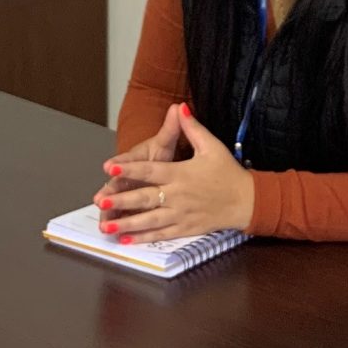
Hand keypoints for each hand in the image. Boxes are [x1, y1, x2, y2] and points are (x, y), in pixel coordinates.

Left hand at [92, 105, 253, 242]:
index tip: (109, 166)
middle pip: (145, 198)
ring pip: (150, 220)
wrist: (247, 200)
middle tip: (101, 201)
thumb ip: (192, 128)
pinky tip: (127, 239)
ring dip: (127, 223)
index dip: (128, 168)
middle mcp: (178, 195)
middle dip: (121, 200)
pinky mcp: (186, 228)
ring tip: (107, 226)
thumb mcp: (212, 146)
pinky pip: (161, 234)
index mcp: (181, 174)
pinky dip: (144, 237)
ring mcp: (181, 214)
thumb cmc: (228, 172)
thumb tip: (180, 108)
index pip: (149, 170)